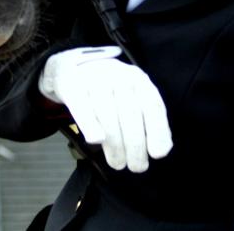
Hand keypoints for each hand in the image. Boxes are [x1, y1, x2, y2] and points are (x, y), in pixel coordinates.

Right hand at [39, 46, 172, 172]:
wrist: (76, 66)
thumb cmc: (111, 90)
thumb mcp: (134, 97)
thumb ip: (148, 119)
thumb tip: (161, 149)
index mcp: (138, 80)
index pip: (152, 105)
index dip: (157, 130)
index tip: (158, 155)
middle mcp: (119, 76)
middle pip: (130, 113)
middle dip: (136, 145)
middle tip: (137, 167)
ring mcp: (95, 79)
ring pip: (108, 114)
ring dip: (115, 144)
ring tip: (118, 163)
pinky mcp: (72, 85)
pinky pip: (82, 106)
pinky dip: (90, 124)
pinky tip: (96, 141)